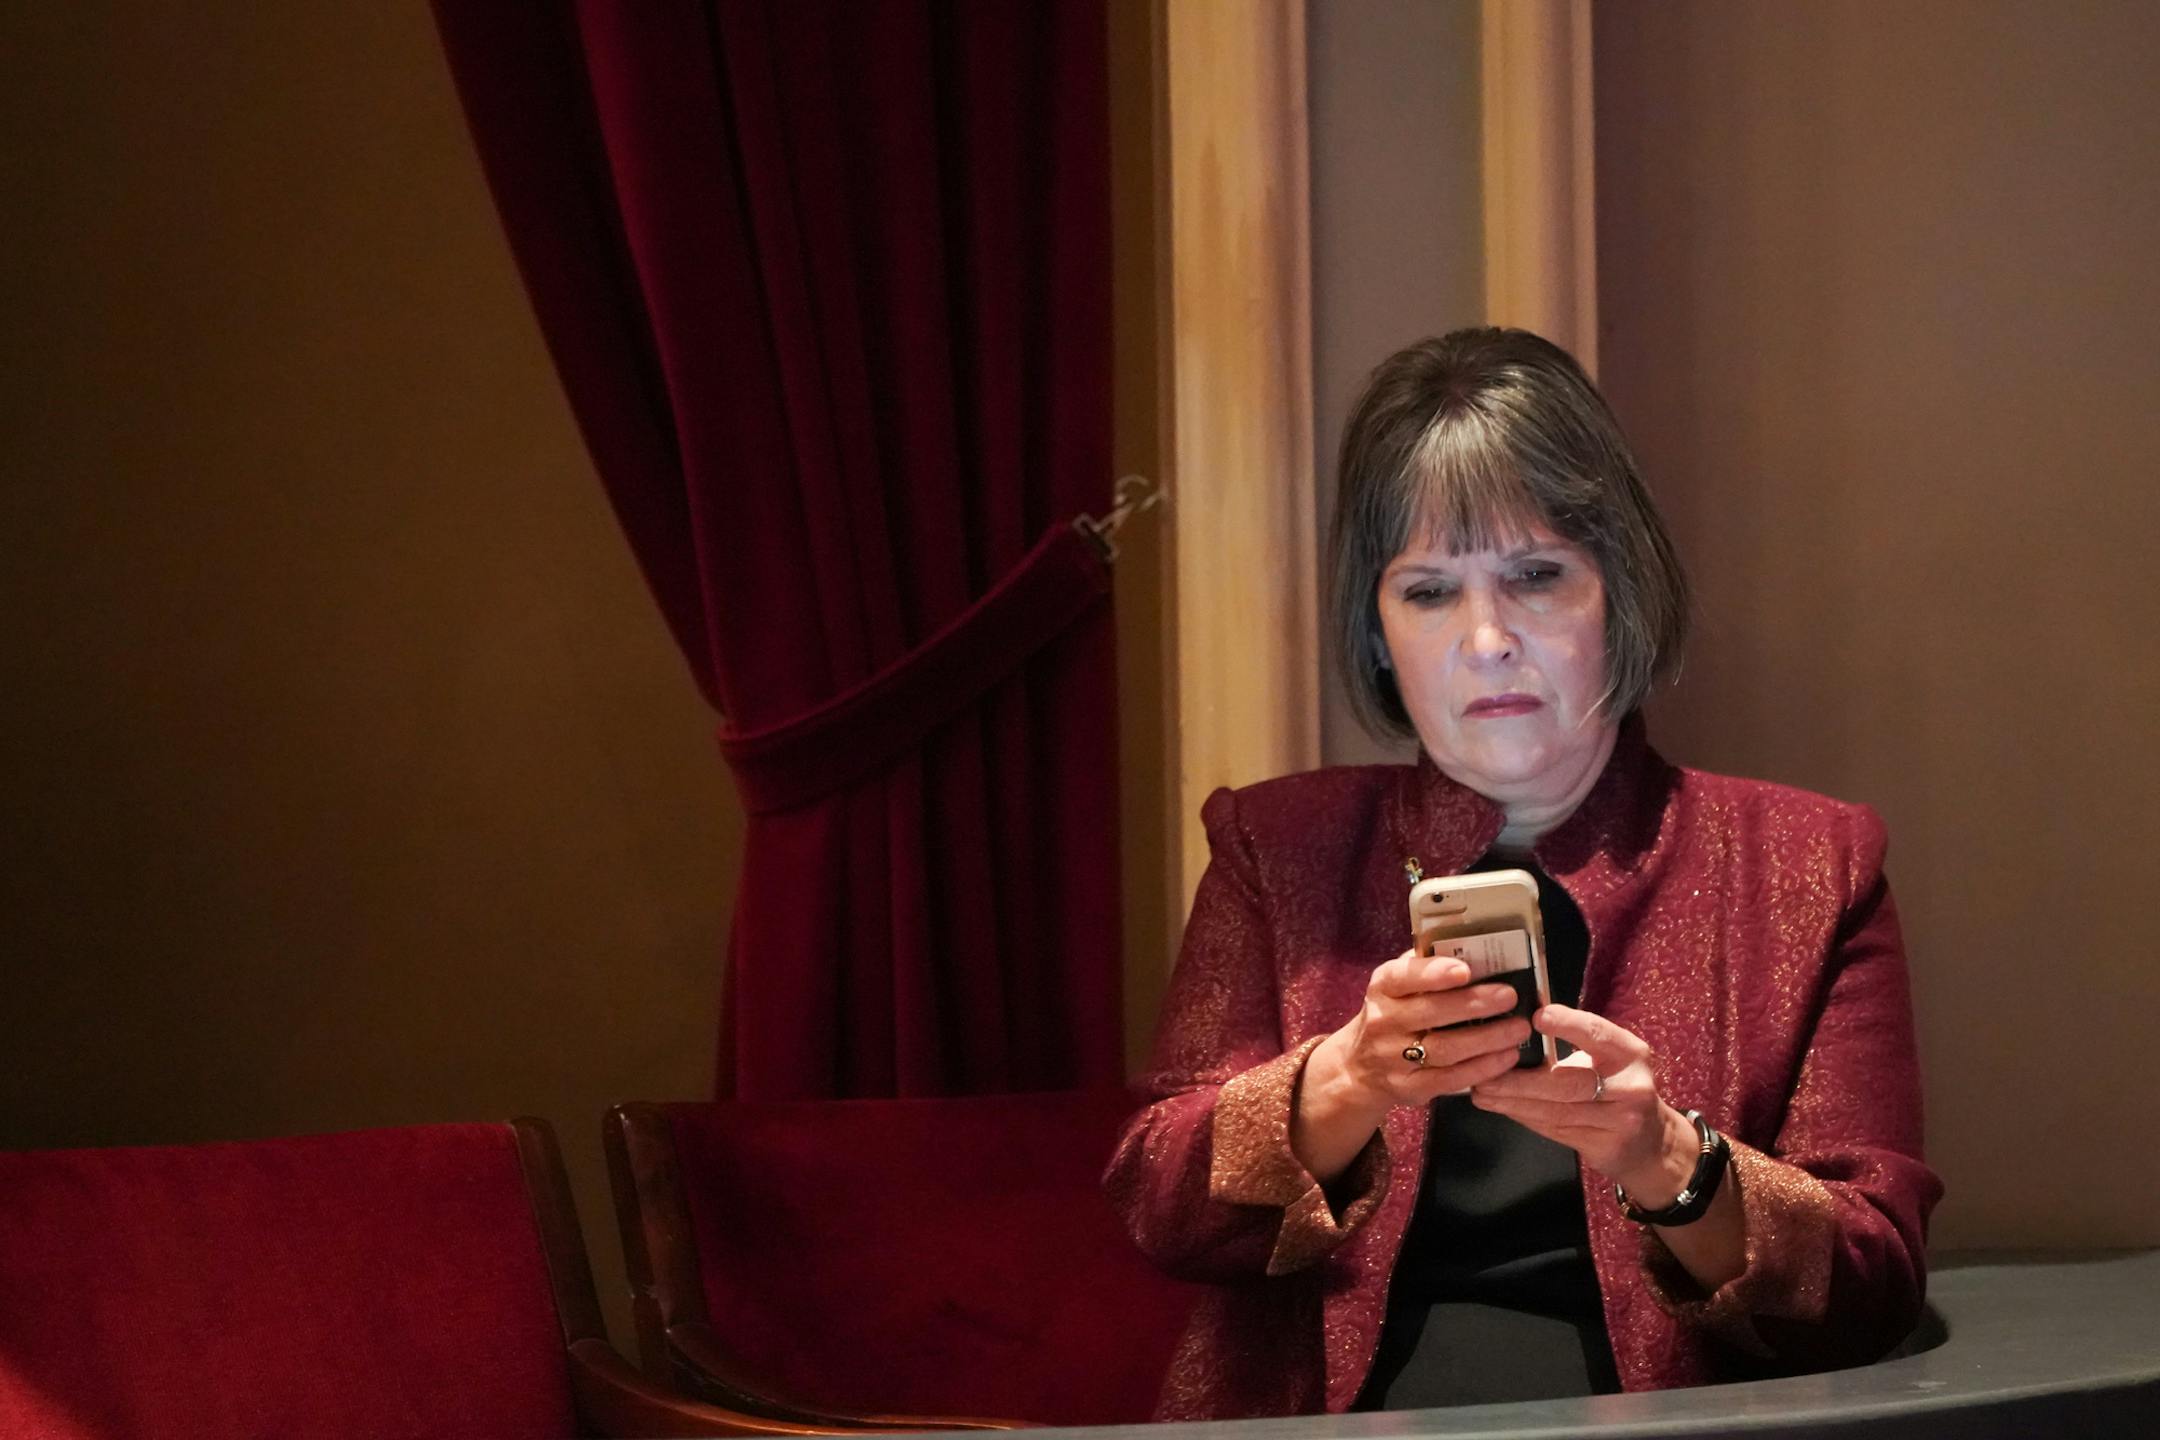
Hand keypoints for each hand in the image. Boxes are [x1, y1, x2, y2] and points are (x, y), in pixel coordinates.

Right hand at [1292, 949, 1526, 1179]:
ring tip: (1519, 1028)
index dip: (1433, 973)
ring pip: (1445, 1049)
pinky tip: (1507, 1056)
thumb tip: (1474, 949)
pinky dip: (1483, 1068)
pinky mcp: (1410, 1088)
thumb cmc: (1394, 1013)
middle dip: (1473, 1004)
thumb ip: (1426, 968)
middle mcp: (1383, 1022)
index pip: (1403, 977)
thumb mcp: (1398, 986)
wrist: (1361, 1067)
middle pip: (1430, 1013)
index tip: (1465, 969)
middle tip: (1509, 996)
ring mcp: (1394, 1059)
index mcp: (1383, 988)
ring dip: (1487, 1038)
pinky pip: (1450, 1079)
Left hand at [1468, 1002, 1699, 1205]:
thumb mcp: (1610, 1057)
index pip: (1598, 1035)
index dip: (1568, 1025)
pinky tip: (1503, 1108)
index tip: (1535, 1017)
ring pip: (1556, 1111)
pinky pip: (1555, 1130)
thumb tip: (1519, 1023)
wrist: (1652, 1144)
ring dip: (1513, 1102)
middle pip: (1567, 1083)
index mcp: (1630, 1054)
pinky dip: (1525, 1117)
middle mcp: (1630, 1087)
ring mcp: (1620, 1122)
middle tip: (1483, 1074)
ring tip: (1482, 1093)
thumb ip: (1575, 1038)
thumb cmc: (1619, 1086)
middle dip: (1519, 1080)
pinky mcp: (1606, 1147)